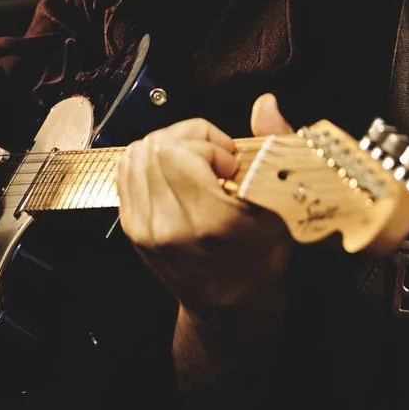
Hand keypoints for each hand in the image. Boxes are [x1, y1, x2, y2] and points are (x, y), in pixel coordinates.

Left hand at [115, 93, 296, 315]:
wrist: (229, 305)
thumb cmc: (260, 260)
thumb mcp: (282, 206)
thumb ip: (274, 147)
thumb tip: (265, 104)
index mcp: (209, 222)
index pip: (177, 151)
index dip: (207, 144)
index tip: (229, 163)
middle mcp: (168, 226)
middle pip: (154, 147)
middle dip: (188, 141)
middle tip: (214, 161)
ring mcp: (144, 228)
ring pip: (136, 155)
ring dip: (168, 150)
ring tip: (196, 168)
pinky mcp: (131, 228)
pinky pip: (126, 172)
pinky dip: (150, 164)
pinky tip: (177, 177)